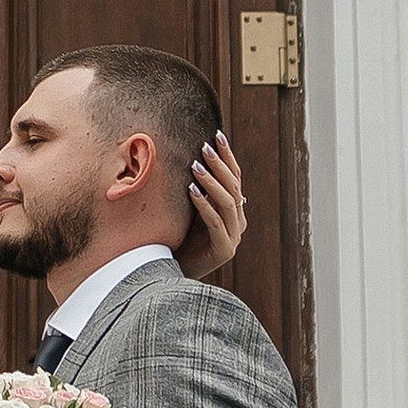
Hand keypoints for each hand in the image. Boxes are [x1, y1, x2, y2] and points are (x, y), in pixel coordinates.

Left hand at [176, 130, 246, 280]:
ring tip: (195, 165)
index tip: (217, 135)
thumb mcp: (187, 209)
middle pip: (233, 187)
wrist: (169, 272)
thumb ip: (195, 189)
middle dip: (219, 164)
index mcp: (233, 210)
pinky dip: (204, 204)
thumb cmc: (176, 237)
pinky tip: (191, 190)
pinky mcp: (223, 250)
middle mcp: (238, 222)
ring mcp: (233, 237)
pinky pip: (216, 223)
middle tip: (205, 146)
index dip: (227, 156)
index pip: (234, 178)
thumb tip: (188, 155)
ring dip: (211, 181)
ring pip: (227, 202)